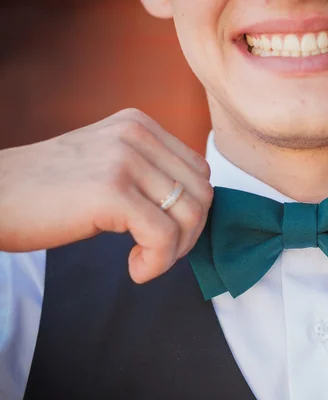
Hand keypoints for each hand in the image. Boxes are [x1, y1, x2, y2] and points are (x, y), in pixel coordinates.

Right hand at [0, 109, 212, 282]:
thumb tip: (196, 207)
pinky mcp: (111, 191)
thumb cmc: (45, 193)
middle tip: (158, 253)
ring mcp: (124, 159)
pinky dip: (157, 263)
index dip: (192, 211)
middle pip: (202, 192)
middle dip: (189, 233)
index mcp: (138, 125)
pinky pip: (164, 236)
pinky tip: (135, 269)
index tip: (166, 234)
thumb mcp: (105, 166)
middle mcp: (136, 134)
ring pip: (190, 215)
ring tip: (144, 261)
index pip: (198, 171)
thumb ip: (148, 174)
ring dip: (174, 251)